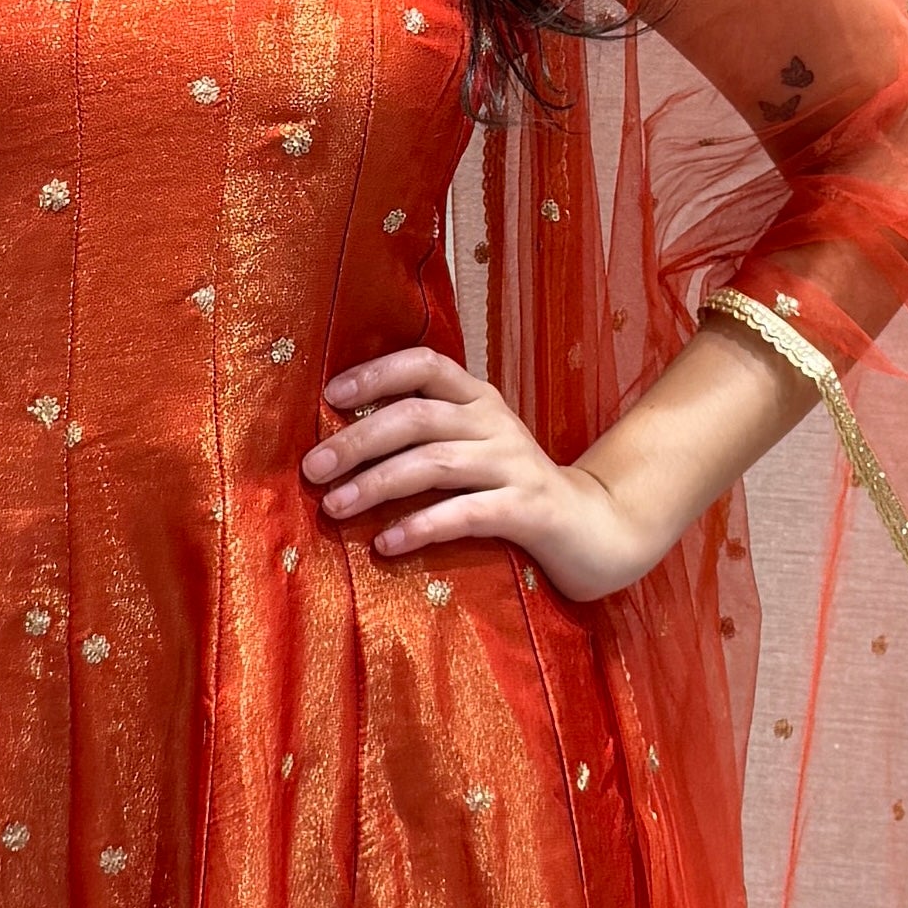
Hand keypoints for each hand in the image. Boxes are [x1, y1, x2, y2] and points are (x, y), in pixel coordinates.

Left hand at [299, 349, 654, 604]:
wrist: (594, 527)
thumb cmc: (513, 488)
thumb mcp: (473, 448)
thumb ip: (426, 435)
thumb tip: (343, 442)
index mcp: (478, 399)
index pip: (424, 364)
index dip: (376, 374)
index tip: (330, 397)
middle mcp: (495, 422)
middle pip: (417, 417)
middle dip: (358, 441)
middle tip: (313, 468)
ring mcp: (514, 464)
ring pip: (435, 463)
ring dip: (377, 484)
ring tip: (334, 506)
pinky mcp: (528, 509)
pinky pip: (465, 514)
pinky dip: (421, 526)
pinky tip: (386, 543)